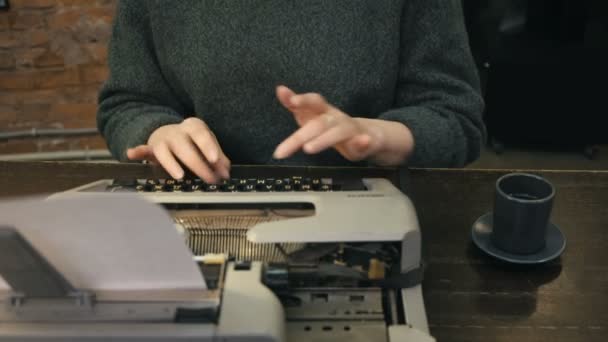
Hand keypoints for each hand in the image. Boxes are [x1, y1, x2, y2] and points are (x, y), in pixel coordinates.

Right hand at [126, 117, 230, 182]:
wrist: (170, 132)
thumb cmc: (193, 141)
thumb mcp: (207, 145)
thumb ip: (218, 158)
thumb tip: (226, 172)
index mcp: (194, 126)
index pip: (202, 135)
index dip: (208, 146)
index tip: (215, 159)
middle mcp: (177, 131)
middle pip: (185, 147)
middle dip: (198, 165)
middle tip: (210, 179)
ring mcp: (163, 139)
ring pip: (164, 150)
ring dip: (171, 164)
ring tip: (179, 176)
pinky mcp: (151, 148)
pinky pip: (143, 150)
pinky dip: (137, 151)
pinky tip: (131, 154)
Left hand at [273, 85, 413, 164]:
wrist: (369, 135)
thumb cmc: (334, 127)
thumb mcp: (314, 117)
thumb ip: (296, 106)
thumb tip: (280, 89)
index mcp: (324, 112)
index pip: (313, 102)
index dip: (303, 100)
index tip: (291, 100)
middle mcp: (336, 118)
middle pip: (319, 124)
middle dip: (302, 135)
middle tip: (284, 148)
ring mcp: (351, 129)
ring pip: (338, 133)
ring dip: (323, 139)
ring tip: (308, 148)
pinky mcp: (366, 141)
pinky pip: (364, 141)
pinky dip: (363, 142)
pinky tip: (363, 142)